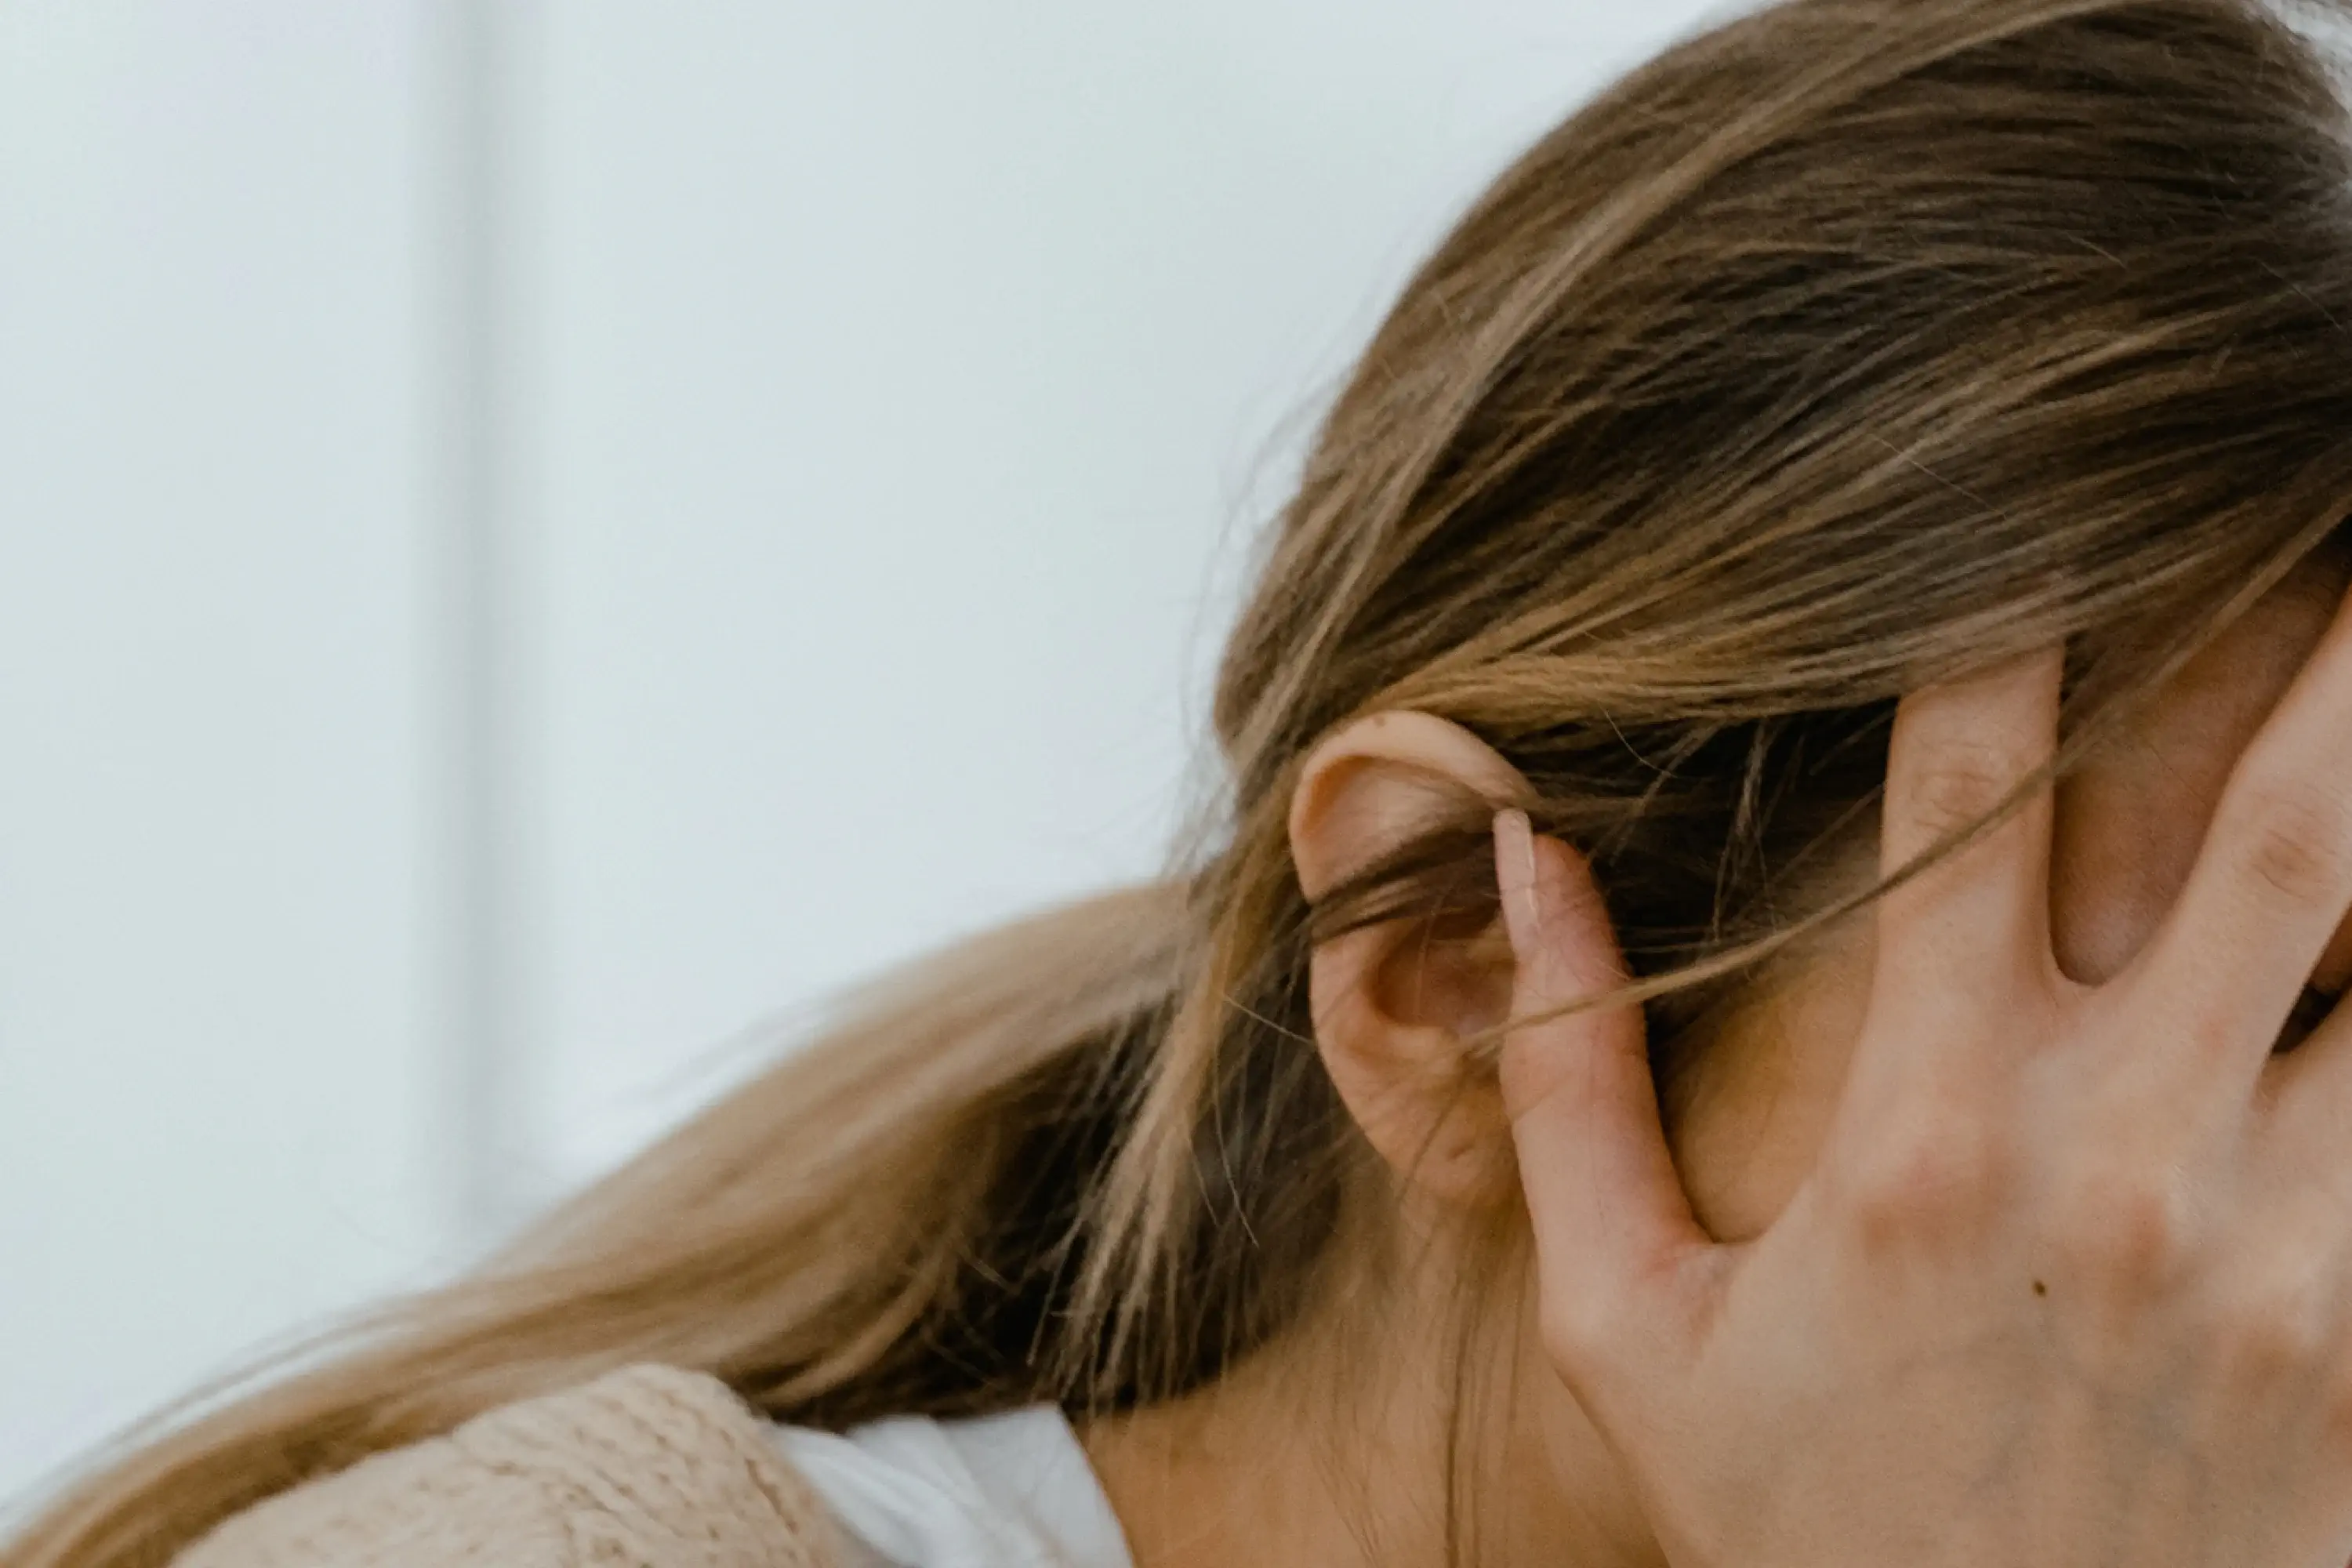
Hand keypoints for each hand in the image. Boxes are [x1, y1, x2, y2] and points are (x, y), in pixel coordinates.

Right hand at [1495, 603, 2351, 1566]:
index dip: (2006, 627)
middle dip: (2339, 642)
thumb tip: (1520, 856)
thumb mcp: (1623, 1329)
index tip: (2045, 512)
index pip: (1962, 797)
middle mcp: (2114, 1157)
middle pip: (2277, 830)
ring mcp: (2276, 1250)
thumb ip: (1565, 1083)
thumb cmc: (1799, 1534)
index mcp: (1916, 1130)